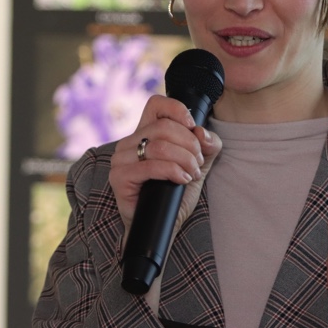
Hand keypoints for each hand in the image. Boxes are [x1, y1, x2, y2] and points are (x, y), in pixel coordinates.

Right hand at [108, 95, 221, 240]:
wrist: (165, 223)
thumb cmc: (178, 191)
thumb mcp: (200, 163)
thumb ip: (209, 144)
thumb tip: (202, 132)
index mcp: (146, 132)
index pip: (156, 104)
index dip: (178, 110)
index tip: (193, 128)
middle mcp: (130, 142)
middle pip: (164, 126)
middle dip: (190, 145)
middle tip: (197, 163)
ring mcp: (121, 159)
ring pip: (159, 145)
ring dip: (184, 160)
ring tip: (191, 174)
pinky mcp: (119, 178)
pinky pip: (150, 166)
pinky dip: (173, 171)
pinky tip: (182, 180)